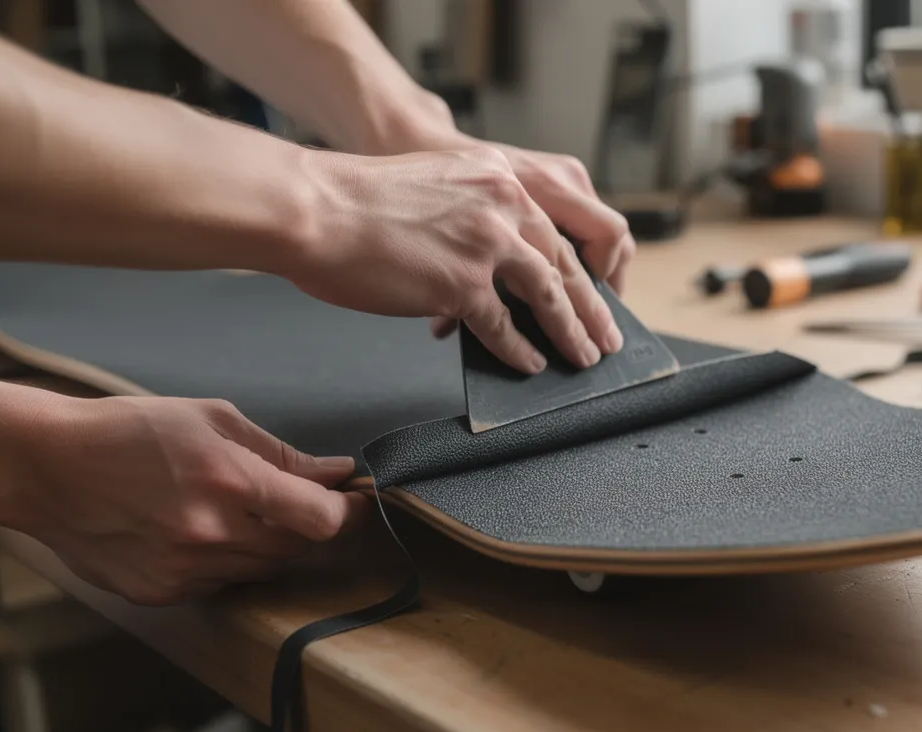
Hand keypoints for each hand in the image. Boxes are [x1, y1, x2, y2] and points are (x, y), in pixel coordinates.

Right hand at [11, 396, 366, 605]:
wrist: (45, 467)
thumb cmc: (128, 431)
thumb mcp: (212, 421)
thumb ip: (281, 454)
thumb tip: (335, 472)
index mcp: (228, 482)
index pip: (320, 519)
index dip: (348, 512)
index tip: (357, 500)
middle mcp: (210, 534)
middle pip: (296, 548)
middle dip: (306, 524)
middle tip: (294, 498)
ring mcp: (183, 570)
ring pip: (261, 569)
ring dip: (266, 543)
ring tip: (233, 506)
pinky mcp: (161, 592)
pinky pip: (219, 583)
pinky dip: (225, 561)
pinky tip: (196, 529)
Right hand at [286, 146, 622, 373]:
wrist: (315, 208)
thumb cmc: (355, 201)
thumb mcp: (434, 186)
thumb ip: (472, 212)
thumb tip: (491, 262)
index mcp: (495, 177)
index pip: (551, 229)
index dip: (577, 267)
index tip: (593, 292)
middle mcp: (501, 204)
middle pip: (563, 263)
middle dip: (591, 306)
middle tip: (606, 335)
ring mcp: (485, 244)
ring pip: (547, 296)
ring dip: (569, 333)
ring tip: (582, 358)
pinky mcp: (462, 283)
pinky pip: (503, 327)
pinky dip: (520, 350)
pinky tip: (530, 364)